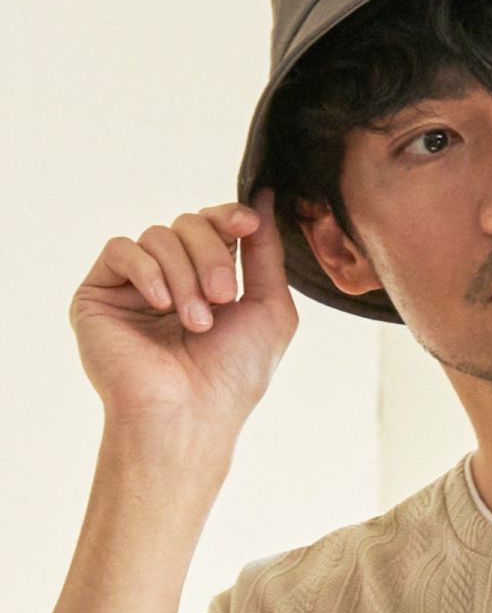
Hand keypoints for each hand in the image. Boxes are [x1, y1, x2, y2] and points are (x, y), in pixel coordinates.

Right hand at [69, 188, 298, 439]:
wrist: (190, 415)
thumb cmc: (234, 375)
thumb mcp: (271, 308)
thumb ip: (267, 252)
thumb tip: (262, 197)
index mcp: (209, 280)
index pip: (214, 226)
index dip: (229, 217)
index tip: (247, 224)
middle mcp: (171, 279)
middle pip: (188, 224)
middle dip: (212, 255)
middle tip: (224, 298)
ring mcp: (134, 286)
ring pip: (159, 235)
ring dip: (185, 275)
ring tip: (196, 322)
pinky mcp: (99, 294)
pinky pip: (121, 249)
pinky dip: (148, 271)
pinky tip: (161, 304)